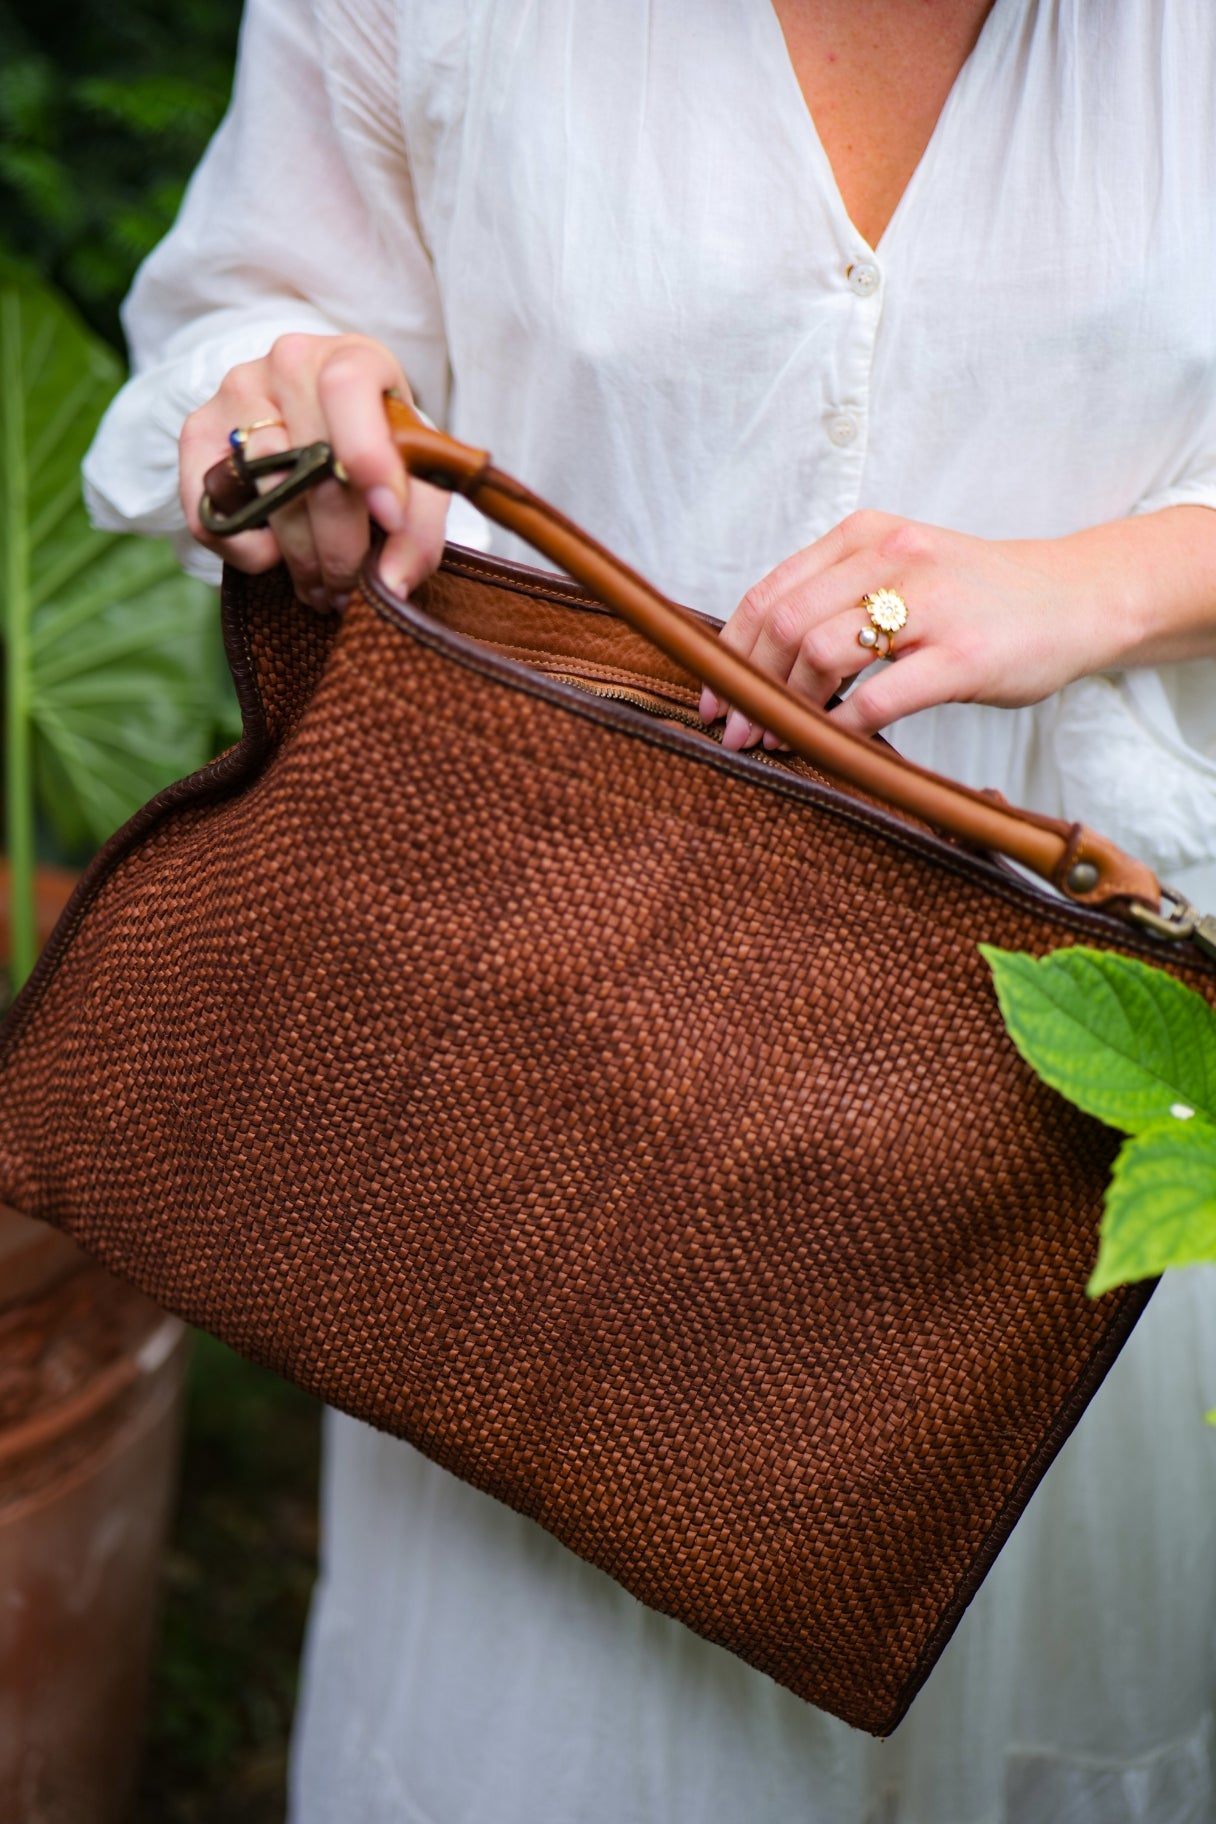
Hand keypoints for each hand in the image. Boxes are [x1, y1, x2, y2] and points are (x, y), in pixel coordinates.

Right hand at [180, 333, 449, 608]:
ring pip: (264, 491)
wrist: (321, 419)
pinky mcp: (197, 429)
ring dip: (298, 559)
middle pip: (308, 464)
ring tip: (322, 588)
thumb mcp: (415, 474)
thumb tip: (389, 584)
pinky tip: (275, 559)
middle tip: (351, 591)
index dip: (367, 456)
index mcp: (354, 357)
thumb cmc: (380, 445)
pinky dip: (245, 551)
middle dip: (338, 547)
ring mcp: (237, 392)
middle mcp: (289, 362)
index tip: (389, 518)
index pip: (347, 389)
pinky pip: (211, 509)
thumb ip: (417, 525)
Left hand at [701, 510, 1124, 745]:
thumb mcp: (901, 570)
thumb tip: (753, 658)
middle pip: (785, 624)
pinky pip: (878, 697)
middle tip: (737, 732)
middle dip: (749, 686)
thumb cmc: (976, 597)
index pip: (770, 592)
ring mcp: (931, 606)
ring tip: (778, 740)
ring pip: (822, 654)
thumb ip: (835, 595)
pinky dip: (841, 726)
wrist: (1077, 599)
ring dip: (788, 708)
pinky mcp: (963, 657)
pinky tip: (832, 742)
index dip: (729, 651)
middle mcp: (894, 559)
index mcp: (866, 536)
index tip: (713, 695)